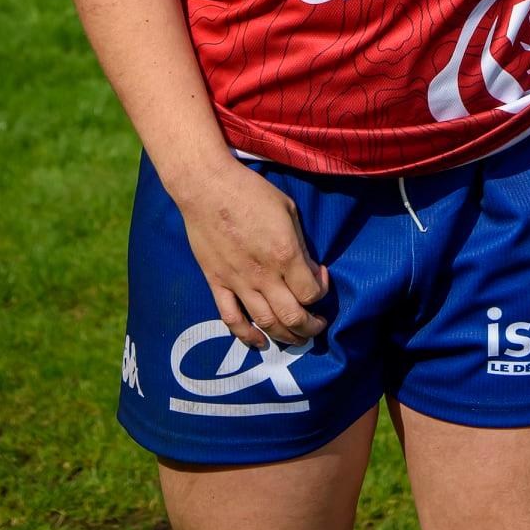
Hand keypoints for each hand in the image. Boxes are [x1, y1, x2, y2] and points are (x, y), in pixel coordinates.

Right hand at [176, 156, 329, 348]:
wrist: (207, 187)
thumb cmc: (251, 192)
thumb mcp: (288, 210)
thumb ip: (300, 245)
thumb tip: (310, 270)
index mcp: (285, 254)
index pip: (311, 292)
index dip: (322, 292)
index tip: (321, 279)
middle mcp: (263, 275)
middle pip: (292, 317)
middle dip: (310, 327)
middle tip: (317, 326)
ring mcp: (238, 282)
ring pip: (265, 323)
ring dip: (285, 337)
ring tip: (297, 339)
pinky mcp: (217, 283)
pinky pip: (231, 318)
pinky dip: (246, 335)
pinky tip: (259, 341)